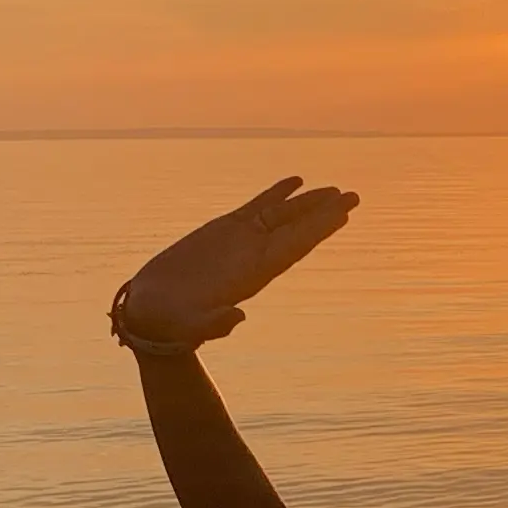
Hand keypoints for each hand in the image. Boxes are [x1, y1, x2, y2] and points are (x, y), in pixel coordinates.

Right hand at [113, 176, 358, 345]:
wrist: (153, 313)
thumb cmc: (171, 323)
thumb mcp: (192, 326)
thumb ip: (215, 324)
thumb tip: (237, 318)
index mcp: (253, 275)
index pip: (293, 247)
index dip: (318, 229)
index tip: (343, 214)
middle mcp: (255, 257)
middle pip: (297, 229)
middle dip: (325, 213)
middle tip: (355, 196)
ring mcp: (242, 242)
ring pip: (282, 215)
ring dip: (308, 203)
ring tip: (335, 190)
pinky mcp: (224, 230)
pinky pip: (257, 207)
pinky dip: (276, 194)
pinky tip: (295, 181)